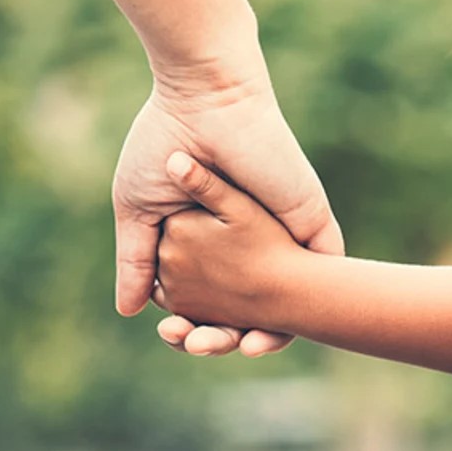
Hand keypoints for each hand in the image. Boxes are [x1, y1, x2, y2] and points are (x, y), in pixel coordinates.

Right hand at [112, 59, 342, 355]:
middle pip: (246, 310)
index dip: (192, 325)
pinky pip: (322, 280)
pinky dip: (306, 313)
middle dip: (223, 338)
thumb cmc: (164, 145)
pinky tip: (277, 335)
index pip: (207, 299)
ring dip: (264, 336)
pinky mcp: (311, 225)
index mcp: (210, 240)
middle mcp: (250, 243)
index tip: (173, 335)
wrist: (206, 101)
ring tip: (237, 348)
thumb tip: (128, 312)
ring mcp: (282, 236)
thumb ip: (137, 261)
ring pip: (285, 304)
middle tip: (196, 346)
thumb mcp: (139, 211)